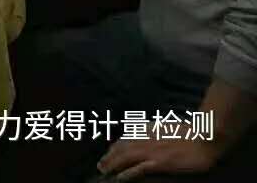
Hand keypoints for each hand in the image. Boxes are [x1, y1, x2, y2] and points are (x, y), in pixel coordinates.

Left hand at [97, 137, 218, 180]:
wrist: (204, 136)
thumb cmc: (190, 133)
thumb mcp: (167, 127)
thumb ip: (154, 130)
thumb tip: (145, 131)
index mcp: (149, 130)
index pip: (126, 138)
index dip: (115, 146)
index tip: (108, 153)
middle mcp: (147, 139)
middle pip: (122, 148)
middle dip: (110, 156)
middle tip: (100, 165)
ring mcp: (153, 151)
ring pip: (126, 157)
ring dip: (113, 164)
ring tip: (104, 170)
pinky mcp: (160, 162)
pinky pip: (139, 168)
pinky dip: (128, 172)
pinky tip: (120, 177)